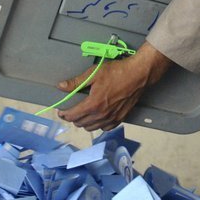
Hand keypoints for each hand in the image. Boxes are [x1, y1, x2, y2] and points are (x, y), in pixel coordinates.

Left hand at [56, 43, 170, 130]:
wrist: (138, 74)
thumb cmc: (117, 72)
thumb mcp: (93, 73)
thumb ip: (76, 82)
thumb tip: (61, 86)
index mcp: (93, 104)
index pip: (73, 116)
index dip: (64, 114)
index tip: (60, 111)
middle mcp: (102, 115)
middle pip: (81, 124)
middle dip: (73, 118)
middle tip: (71, 111)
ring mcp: (112, 118)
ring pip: (92, 128)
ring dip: (84, 123)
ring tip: (82, 114)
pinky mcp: (120, 118)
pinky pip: (105, 128)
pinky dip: (98, 125)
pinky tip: (97, 118)